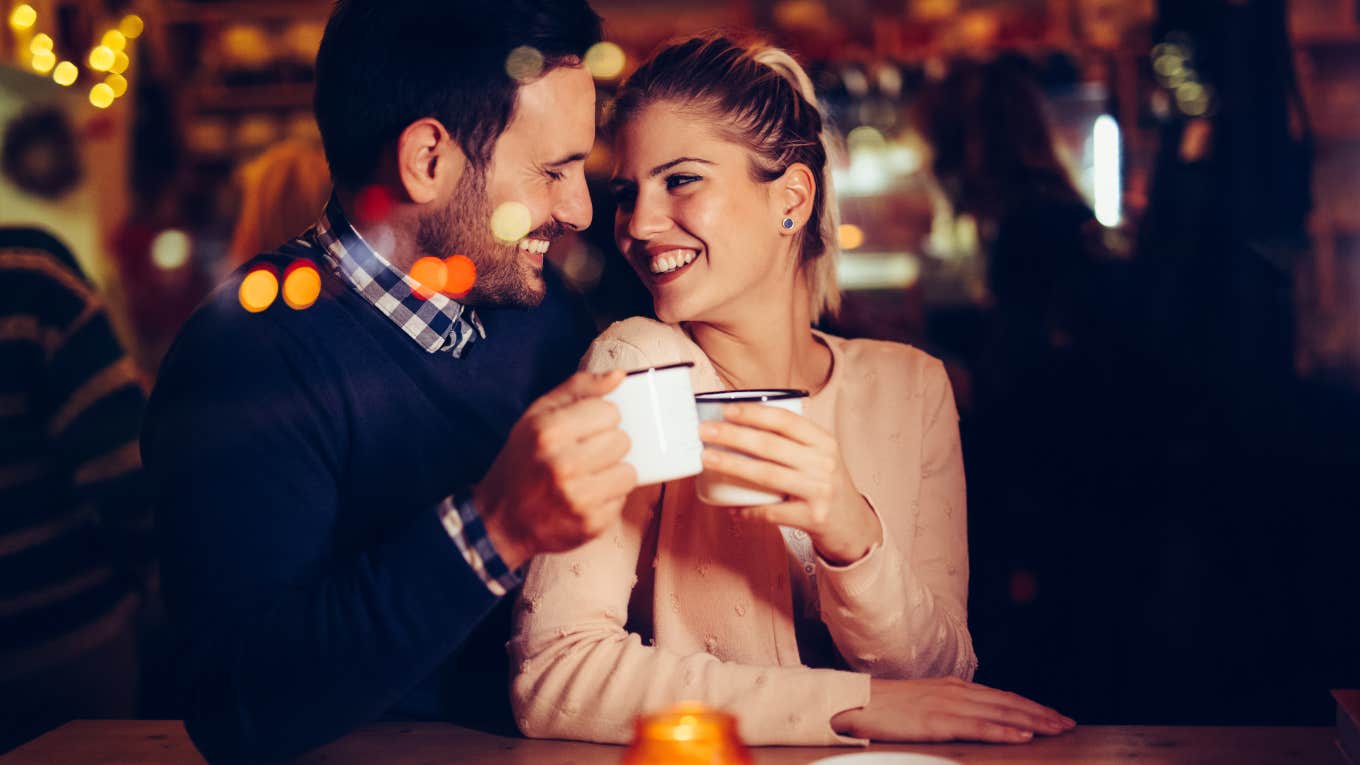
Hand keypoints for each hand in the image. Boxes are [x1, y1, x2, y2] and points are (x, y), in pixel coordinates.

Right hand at [476, 370, 636, 569]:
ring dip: (612, 473)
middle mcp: (563, 465)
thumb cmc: (522, 462)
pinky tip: (584, 498)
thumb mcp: (538, 416)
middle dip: (607, 446)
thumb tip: (619, 376)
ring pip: (629, 472)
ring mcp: (578, 498)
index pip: (610, 411)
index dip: (599, 419)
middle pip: (622, 440)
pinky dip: (607, 499)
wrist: (502, 520)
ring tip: (586, 477)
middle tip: (583, 455)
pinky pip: (622, 499)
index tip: (583, 430)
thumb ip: (579, 389)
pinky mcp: (591, 525)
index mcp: (548, 432)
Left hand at [698, 404, 879, 563]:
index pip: (785, 421)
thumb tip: (741, 424)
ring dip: (733, 466)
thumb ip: (791, 441)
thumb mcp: (819, 456)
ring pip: (767, 475)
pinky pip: (771, 512)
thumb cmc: (825, 484)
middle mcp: (823, 463)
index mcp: (823, 442)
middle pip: (770, 446)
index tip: (727, 410)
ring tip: (708, 459)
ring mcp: (819, 490)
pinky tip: (731, 507)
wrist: (852, 523)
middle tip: (705, 432)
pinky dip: (748, 510)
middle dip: (733, 436)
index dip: (754, 414)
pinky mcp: (812, 517)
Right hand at [832, 677, 1075, 742]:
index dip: (1030, 706)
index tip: (1054, 716)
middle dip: (1042, 713)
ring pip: (1000, 712)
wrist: (853, 703)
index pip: (1001, 696)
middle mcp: (955, 692)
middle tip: (1070, 724)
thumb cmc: (884, 708)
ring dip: (1033, 721)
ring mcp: (947, 705)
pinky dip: (1004, 730)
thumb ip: (948, 710)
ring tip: (1058, 730)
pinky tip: (1023, 736)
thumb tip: (971, 720)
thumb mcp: (922, 704)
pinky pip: (977, 727)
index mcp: (952, 688)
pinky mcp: (937, 721)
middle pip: (1008, 702)